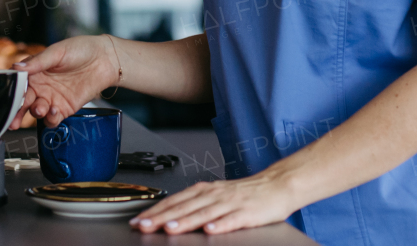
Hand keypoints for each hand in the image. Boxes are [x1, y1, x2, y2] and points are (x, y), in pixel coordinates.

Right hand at [12, 35, 117, 127]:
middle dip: (17, 111)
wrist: (105, 59)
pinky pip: (53, 119)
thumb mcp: (57, 52)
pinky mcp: (64, 108)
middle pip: (23, 102)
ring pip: (36, 112)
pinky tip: (53, 112)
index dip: (12, 92)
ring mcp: (51, 98)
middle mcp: (40, 87)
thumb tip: (16, 68)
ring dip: (35, 114)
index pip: (18, 84)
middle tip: (14, 118)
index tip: (9, 99)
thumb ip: (37, 62)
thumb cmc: (81, 49)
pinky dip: (50, 119)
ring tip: (40, 110)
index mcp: (35, 71)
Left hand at [129, 169, 297, 234]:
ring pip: (204, 212)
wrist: (277, 185)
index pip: (175, 200)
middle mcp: (215, 194)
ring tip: (170, 229)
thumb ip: (196, 205)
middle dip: (162, 217)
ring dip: (185, 221)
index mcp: (206, 190)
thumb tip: (170, 216)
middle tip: (144, 226)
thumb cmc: (247, 194)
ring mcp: (231, 203)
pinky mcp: (248, 213)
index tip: (138, 220)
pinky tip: (210, 230)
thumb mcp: (217, 195)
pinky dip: (220, 224)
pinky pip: (232, 220)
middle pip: (184, 206)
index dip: (156, 210)